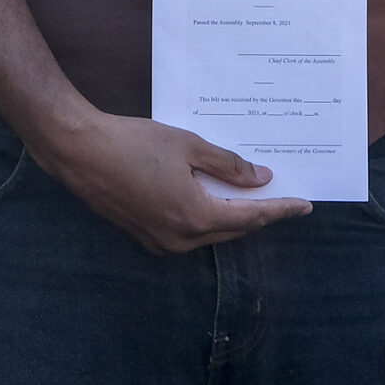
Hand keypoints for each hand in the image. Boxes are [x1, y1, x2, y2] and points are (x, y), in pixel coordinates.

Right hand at [38, 111, 310, 255]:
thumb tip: (260, 179)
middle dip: (257, 214)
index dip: (280, 209)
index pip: (251, 217)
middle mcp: (181, 239)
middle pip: (232, 229)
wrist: (79, 151)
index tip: (305, 205)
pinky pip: (187, 232)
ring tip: (247, 194)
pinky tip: (209, 197)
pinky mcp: (144, 236)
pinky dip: (204, 217)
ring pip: (209, 232)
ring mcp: (160, 242)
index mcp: (196, 216)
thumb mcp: (188, 145)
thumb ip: (228, 165)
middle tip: (279, 196)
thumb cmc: (133, 142)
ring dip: (230, 216)